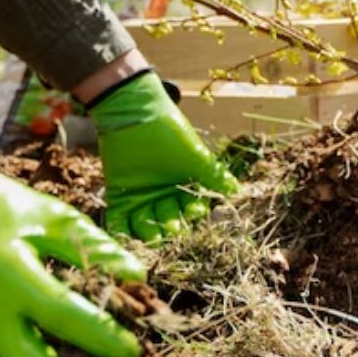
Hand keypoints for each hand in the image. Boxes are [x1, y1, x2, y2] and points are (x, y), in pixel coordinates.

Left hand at [90, 71, 237, 242]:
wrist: (137, 117)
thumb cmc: (171, 135)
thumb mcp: (196, 157)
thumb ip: (215, 177)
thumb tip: (238, 192)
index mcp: (185, 187)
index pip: (194, 208)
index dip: (196, 212)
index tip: (197, 213)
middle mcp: (165, 196)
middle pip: (171, 219)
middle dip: (173, 226)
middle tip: (173, 229)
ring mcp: (142, 198)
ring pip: (147, 224)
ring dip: (149, 232)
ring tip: (152, 236)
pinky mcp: (120, 197)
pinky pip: (119, 221)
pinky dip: (121, 231)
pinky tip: (125, 239)